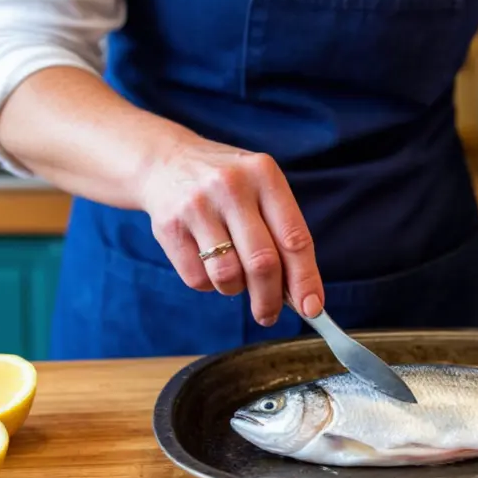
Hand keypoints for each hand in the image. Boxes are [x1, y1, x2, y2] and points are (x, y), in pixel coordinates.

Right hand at [138, 134, 323, 324]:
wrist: (165, 161)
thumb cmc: (227, 186)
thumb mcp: (260, 189)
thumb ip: (281, 233)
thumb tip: (301, 294)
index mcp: (264, 175)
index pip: (294, 238)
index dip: (305, 279)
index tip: (312, 309)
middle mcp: (232, 187)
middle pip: (262, 263)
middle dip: (270, 299)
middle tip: (269, 315)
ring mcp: (197, 206)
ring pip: (228, 276)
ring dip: (235, 289)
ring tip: (234, 277)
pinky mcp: (169, 227)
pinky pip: (198, 279)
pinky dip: (209, 284)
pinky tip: (208, 263)